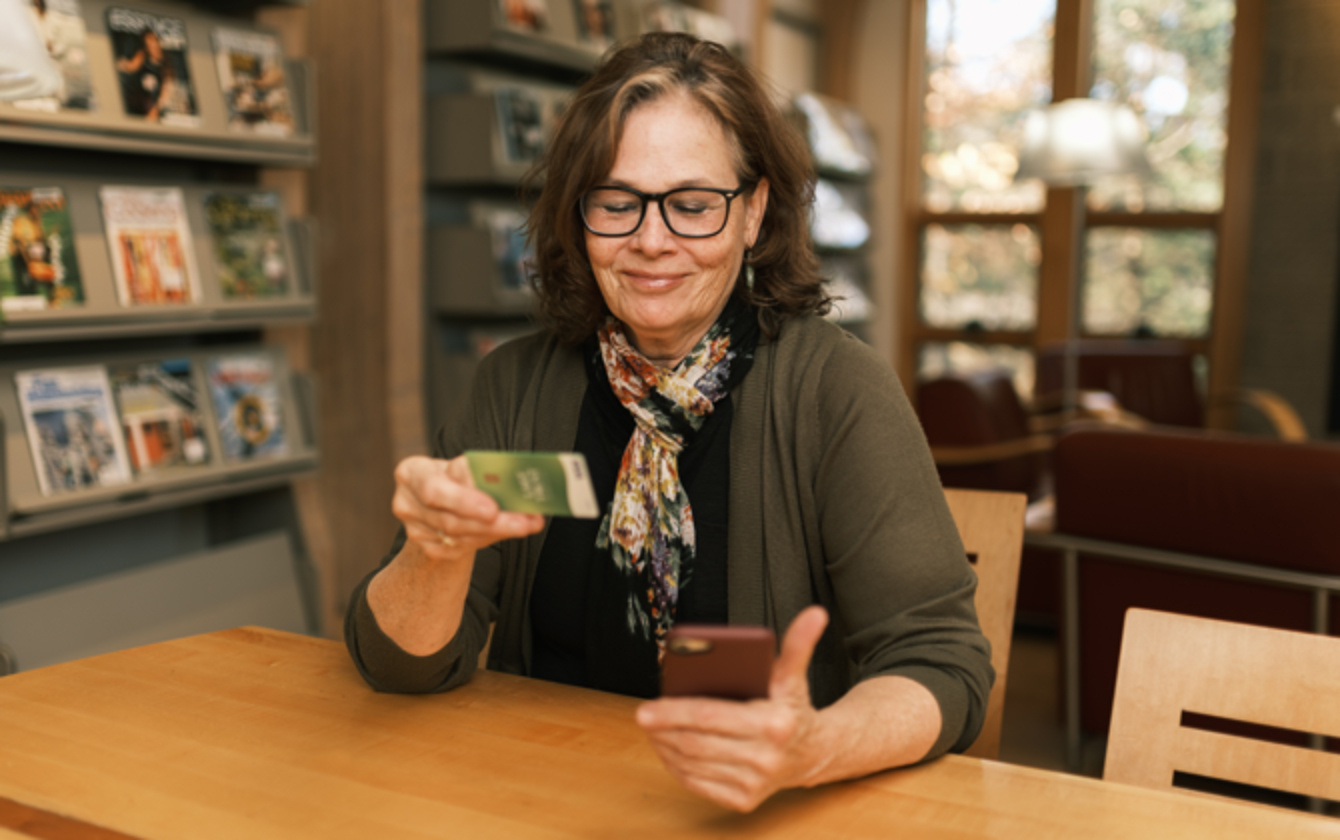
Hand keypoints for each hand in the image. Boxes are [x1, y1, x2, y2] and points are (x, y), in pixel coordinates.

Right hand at [392, 454, 544, 562]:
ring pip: (459, 537)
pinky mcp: (429, 548)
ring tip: (526, 524)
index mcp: (412, 472)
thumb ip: (479, 472)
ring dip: (497, 532)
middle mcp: (407, 502)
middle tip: (523, 522)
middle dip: (491, 523)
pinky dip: (488, 539)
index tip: (493, 508)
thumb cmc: (457, 476)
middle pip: (449, 519)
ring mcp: (415, 529)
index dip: (464, 501)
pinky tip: (508, 531)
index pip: (434, 489)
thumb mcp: (463, 466)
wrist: (444, 499)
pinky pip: (461, 548)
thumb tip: (513, 482)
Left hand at [636, 606, 830, 812]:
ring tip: (654, 729)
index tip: (646, 709)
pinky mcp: (744, 800)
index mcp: (774, 723)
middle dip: (663, 728)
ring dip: (666, 746)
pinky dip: (678, 766)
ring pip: (692, 763)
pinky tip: (671, 750)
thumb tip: (814, 614)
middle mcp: (765, 757)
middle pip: (695, 742)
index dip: (673, 712)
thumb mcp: (793, 676)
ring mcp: (754, 783)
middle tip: (644, 716)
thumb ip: (798, 644)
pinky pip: (698, 783)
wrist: (813, 753)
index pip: (709, 716)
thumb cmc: (792, 709)